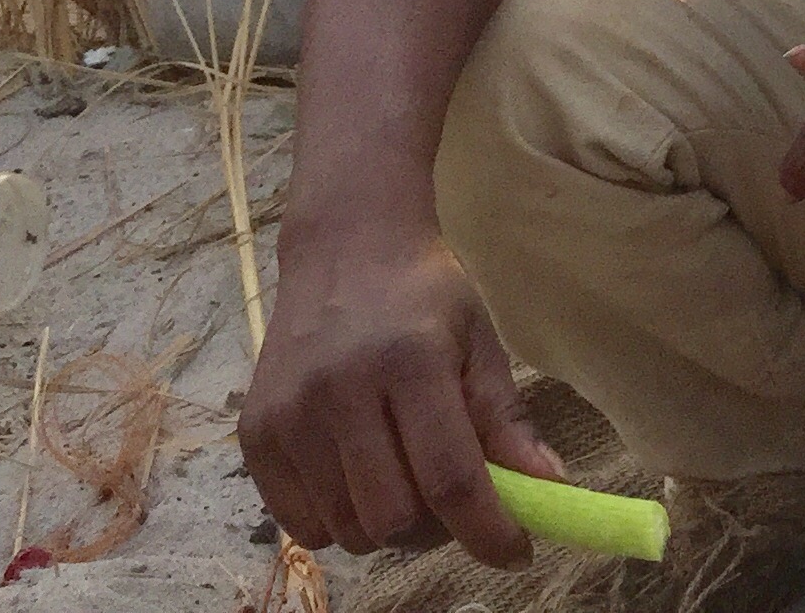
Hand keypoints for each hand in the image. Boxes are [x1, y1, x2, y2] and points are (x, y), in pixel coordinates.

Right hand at [239, 217, 566, 562]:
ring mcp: (288, 415)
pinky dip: (338, 521)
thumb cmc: (425, 297)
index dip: (488, 530)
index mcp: (409, 362)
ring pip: (346, 530)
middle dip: (438, 529)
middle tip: (455, 502)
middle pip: (393, 516)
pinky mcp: (254, 435)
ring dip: (387, 529)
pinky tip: (359, 479)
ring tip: (406, 482)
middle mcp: (339, 391)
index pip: (450, 477)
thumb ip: (507, 420)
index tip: (517, 553)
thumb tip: (550, 489)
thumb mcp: (479, 342)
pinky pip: (299, 524)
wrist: (345, 250)